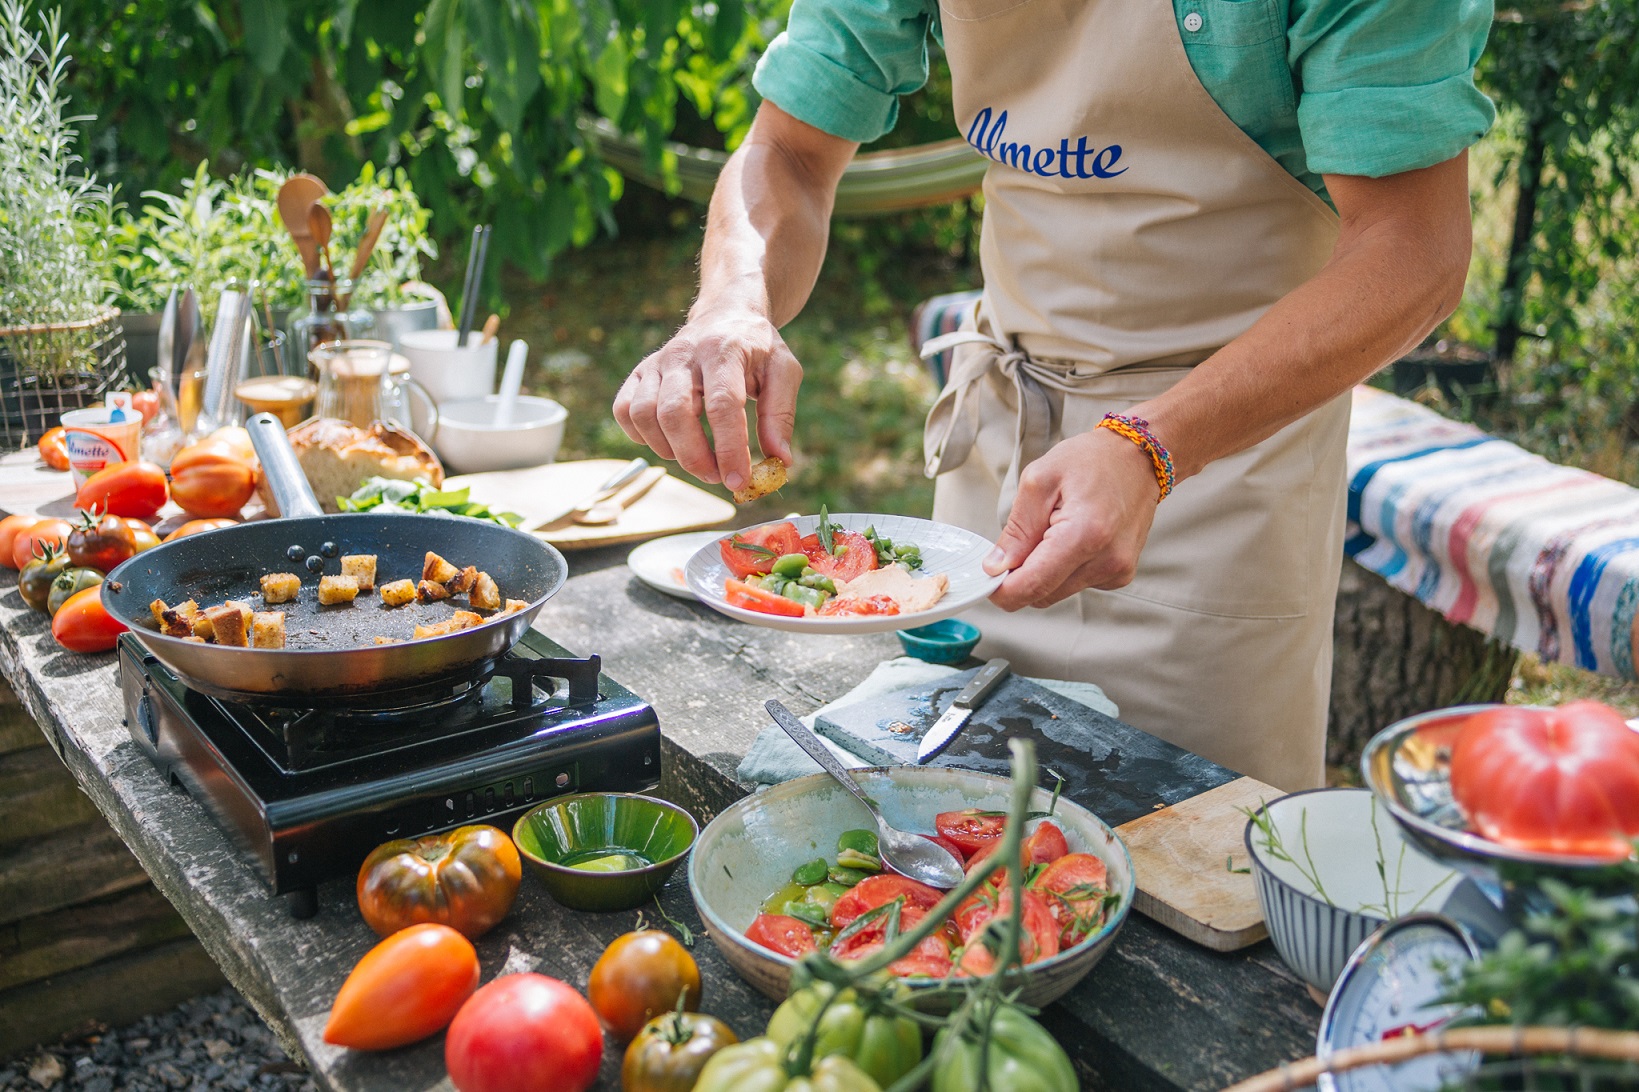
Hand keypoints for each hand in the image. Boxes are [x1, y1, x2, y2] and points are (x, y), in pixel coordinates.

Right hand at [613, 307, 801, 492]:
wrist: (725, 314)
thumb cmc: (757, 349)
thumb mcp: (783, 372)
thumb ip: (780, 416)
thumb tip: (780, 462)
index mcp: (724, 349)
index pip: (722, 404)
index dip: (729, 448)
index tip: (739, 481)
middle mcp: (684, 353)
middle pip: (674, 413)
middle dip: (694, 457)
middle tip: (717, 477)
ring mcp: (657, 362)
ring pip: (643, 414)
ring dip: (668, 450)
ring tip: (697, 460)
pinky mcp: (640, 372)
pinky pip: (625, 410)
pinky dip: (641, 436)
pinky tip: (669, 442)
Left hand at [983, 428, 1160, 609]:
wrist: (1138, 457)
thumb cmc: (1091, 461)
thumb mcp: (1039, 481)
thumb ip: (1016, 530)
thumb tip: (996, 567)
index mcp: (1085, 534)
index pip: (1033, 585)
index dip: (1002, 591)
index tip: (986, 581)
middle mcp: (1106, 560)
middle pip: (1042, 595)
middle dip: (1021, 576)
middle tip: (1019, 542)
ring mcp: (1117, 571)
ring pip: (1057, 592)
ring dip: (1044, 571)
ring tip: (1053, 530)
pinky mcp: (1120, 574)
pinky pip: (1076, 584)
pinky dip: (1064, 567)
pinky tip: (1074, 536)